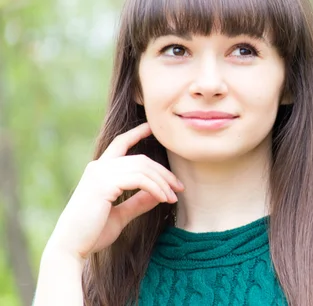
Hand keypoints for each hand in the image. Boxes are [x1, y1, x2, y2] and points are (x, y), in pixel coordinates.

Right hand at [45, 122, 183, 262]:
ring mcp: (100, 174)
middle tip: (180, 187)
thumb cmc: (93, 233)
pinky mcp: (104, 184)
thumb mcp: (121, 214)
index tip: (152, 127)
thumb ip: (138, 202)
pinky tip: (164, 199)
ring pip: (142, 168)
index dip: (137, 133)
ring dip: (163, 182)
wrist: (71, 248)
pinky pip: (139, 180)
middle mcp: (98, 167)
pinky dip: (155, 188)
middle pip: (141, 159)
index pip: (120, 143)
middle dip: (164, 172)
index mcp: (99, 170)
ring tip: (174, 197)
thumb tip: (159, 194)